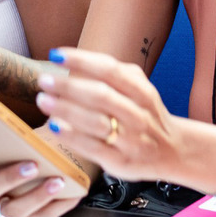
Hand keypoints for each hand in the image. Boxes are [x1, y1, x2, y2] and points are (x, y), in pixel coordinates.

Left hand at [35, 47, 174, 182]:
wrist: (172, 151)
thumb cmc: (144, 113)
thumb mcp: (138, 88)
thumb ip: (112, 73)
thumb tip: (70, 59)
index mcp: (141, 91)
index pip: (110, 70)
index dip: (81, 60)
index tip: (56, 55)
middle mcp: (138, 114)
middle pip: (101, 96)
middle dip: (68, 86)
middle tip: (43, 80)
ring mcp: (131, 139)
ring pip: (96, 122)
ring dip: (66, 110)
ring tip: (43, 100)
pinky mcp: (121, 161)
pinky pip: (93, 147)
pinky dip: (71, 136)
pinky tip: (54, 126)